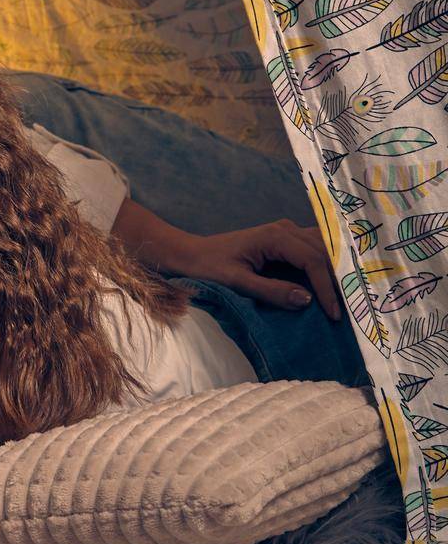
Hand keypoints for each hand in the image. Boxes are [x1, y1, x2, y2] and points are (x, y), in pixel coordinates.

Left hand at [165, 219, 340, 319]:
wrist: (190, 253)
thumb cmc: (208, 266)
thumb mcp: (236, 282)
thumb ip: (270, 291)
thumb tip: (306, 300)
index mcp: (274, 237)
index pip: (313, 260)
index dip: (327, 287)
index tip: (334, 313)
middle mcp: (285, 229)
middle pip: (325, 251)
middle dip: (340, 278)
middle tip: (353, 307)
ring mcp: (286, 232)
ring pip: (324, 247)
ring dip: (337, 270)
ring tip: (349, 297)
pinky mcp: (285, 240)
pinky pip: (314, 249)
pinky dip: (327, 265)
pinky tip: (336, 284)